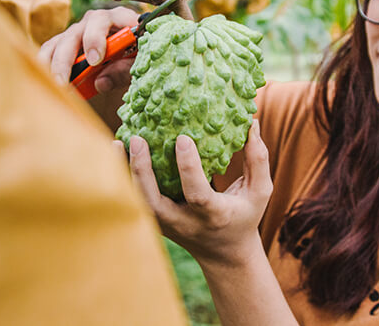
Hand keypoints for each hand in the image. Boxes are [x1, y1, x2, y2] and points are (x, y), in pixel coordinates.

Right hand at [38, 6, 138, 92]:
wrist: (137, 48)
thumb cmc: (142, 52)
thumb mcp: (139, 62)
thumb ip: (124, 70)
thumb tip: (100, 83)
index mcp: (118, 17)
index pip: (101, 20)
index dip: (95, 39)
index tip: (95, 61)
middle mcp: (95, 20)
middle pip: (74, 33)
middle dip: (67, 59)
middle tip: (64, 81)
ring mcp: (79, 30)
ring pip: (58, 43)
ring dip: (52, 64)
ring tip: (53, 85)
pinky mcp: (67, 42)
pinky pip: (51, 51)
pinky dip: (46, 66)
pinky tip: (46, 82)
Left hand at [115, 120, 273, 266]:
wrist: (224, 255)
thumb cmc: (244, 216)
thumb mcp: (259, 192)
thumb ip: (257, 158)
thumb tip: (251, 122)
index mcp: (213, 215)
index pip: (197, 194)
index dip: (188, 167)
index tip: (182, 138)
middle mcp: (184, 223)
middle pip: (154, 202)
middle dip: (142, 171)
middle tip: (137, 139)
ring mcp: (166, 225)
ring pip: (137, 201)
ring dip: (125, 172)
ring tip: (118, 142)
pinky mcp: (155, 221)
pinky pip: (134, 197)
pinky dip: (124, 176)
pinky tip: (118, 150)